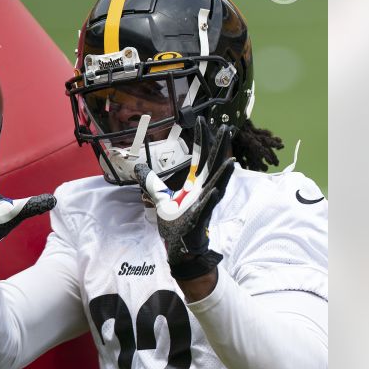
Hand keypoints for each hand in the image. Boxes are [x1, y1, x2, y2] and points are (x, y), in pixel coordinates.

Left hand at [138, 117, 236, 279]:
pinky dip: (211, 199)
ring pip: (216, 186)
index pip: (200, 157)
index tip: (201, 121)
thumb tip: (138, 168)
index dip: (201, 139)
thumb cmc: (176, 223)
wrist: (181, 248)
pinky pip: (207, 209)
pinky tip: (215, 190)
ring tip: (230, 160)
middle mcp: (203, 191)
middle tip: (226, 128)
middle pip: (213, 166)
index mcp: (194, 184)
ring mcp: (203, 205)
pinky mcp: (199, 220)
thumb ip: (152, 183)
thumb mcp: (161, 199)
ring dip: (223, 174)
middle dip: (220, 148)